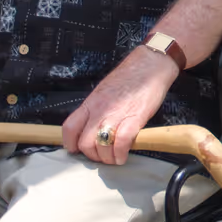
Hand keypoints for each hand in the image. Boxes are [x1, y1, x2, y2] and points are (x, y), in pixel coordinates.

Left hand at [61, 47, 179, 165]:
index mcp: (91, 102)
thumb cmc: (131, 76)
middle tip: (102, 156)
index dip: (70, 144)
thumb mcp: (104, 90)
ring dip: (107, 158)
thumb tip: (93, 126)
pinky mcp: (135, 118)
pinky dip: (121, 155)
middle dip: (92, 156)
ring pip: (100, 146)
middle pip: (84, 143)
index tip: (77, 150)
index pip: (70, 128)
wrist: (151, 63)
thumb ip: (97, 108)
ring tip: (114, 158)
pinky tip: (123, 156)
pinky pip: (122, 143)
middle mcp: (100, 110)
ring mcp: (116, 114)